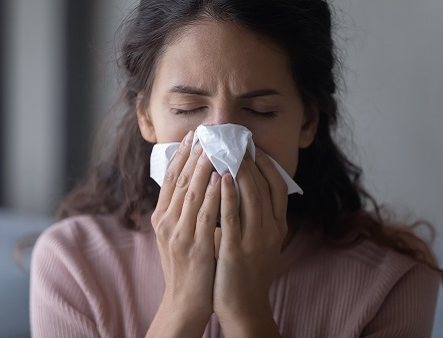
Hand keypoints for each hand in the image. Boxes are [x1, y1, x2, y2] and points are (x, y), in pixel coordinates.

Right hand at [147, 131, 221, 336]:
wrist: (184, 301)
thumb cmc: (184, 266)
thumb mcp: (174, 235)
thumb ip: (179, 211)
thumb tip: (191, 183)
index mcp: (161, 217)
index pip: (170, 179)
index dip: (180, 156)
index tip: (191, 136)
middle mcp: (166, 222)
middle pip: (180, 181)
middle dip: (193, 154)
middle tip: (205, 132)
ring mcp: (179, 234)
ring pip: (192, 193)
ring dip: (203, 168)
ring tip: (214, 147)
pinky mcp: (195, 246)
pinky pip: (205, 215)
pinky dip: (214, 194)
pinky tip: (222, 178)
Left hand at [213, 148, 287, 336]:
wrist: (242, 304)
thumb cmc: (245, 268)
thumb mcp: (258, 239)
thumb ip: (254, 215)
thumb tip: (241, 185)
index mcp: (278, 226)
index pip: (278, 186)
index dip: (267, 164)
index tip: (253, 146)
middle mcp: (271, 229)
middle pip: (264, 185)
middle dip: (249, 160)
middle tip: (235, 140)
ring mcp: (255, 239)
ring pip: (251, 195)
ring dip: (239, 170)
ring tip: (227, 150)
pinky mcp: (237, 249)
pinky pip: (233, 216)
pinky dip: (227, 194)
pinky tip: (219, 177)